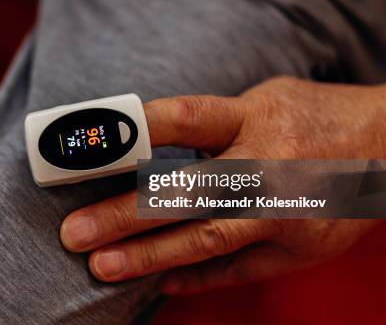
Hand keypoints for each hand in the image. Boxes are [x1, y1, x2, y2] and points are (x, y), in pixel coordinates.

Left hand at [59, 76, 385, 293]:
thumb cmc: (312, 116)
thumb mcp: (262, 100)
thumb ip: (210, 123)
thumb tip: (145, 146)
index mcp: (254, 117)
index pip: (182, 119)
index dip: (130, 131)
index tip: (82, 149)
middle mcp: (268, 165)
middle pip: (183, 192)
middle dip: (123, 215)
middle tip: (72, 233)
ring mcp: (284, 213)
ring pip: (205, 239)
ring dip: (148, 257)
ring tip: (101, 268)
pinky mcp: (298, 250)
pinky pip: (236, 269)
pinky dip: (194, 277)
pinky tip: (156, 285)